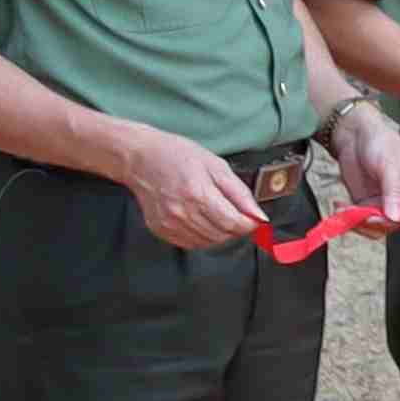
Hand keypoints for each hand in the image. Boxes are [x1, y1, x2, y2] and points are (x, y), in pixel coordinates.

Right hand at [116, 124, 269, 254]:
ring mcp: (169, 224)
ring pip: (208, 242)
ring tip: (219, 214)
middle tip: (237, 214)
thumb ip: (240, 193)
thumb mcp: (217, 166)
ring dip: (221, 233)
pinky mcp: (161, 230)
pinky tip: (203, 220)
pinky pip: (191, 244)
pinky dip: (204, 237)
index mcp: (198, 194)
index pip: (233, 223)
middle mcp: (182, 213)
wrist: (141, 159)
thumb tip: (258, 215)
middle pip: (222, 235)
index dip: (249, 224)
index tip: (255, 219)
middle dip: (237, 228)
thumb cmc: (178, 156)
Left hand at [328, 102, 399, 221]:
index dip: (395, 218)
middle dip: (372, 221)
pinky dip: (348, 218)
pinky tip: (340, 207)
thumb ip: (393, 191)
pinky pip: (360, 220)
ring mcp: (384, 202)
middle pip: (393, 223)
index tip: (375, 217)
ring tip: (345, 209)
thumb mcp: (389, 164)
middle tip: (356, 213)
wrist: (354, 134)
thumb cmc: (379, 140)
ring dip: (358, 222)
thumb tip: (396, 216)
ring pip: (376, 227)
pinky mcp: (367, 204)